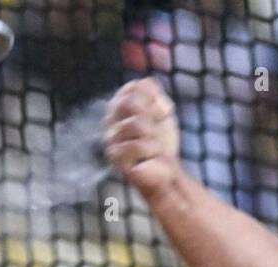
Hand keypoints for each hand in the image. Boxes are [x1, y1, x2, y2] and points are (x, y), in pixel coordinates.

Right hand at [102, 78, 180, 195]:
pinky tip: (151, 157)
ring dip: (154, 136)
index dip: (154, 99)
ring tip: (155, 147)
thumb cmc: (162, 142)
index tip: (162, 113)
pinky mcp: (116, 157)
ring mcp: (111, 139)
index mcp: (119, 106)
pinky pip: (139, 145)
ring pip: (137, 124)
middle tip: (158, 130)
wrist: (167, 171)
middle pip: (131, 103)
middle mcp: (110, 120)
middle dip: (152, 116)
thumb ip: (154, 93)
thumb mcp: (162, 112)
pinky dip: (153, 151)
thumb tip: (147, 83)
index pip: (134, 88)